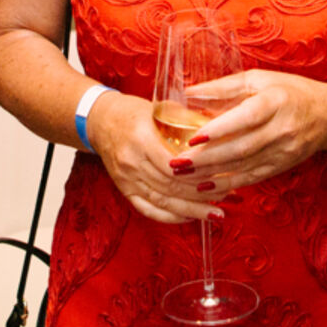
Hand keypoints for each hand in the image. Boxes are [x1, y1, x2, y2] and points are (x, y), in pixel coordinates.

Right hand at [86, 90, 223, 224]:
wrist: (100, 120)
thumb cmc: (133, 112)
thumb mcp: (159, 109)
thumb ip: (186, 121)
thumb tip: (219, 133)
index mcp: (141, 138)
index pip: (172, 165)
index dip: (197, 174)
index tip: (221, 175)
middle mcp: (131, 161)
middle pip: (170, 186)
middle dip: (201, 195)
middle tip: (226, 194)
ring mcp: (125, 179)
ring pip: (162, 202)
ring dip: (191, 210)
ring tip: (215, 213)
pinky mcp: (124, 189)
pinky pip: (148, 210)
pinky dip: (170, 217)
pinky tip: (189, 217)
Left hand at [170, 70, 326, 191]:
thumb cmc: (290, 91)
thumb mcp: (260, 79)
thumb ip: (224, 87)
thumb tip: (189, 92)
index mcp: (277, 101)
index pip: (247, 117)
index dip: (220, 129)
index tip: (193, 137)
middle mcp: (283, 129)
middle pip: (242, 147)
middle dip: (207, 158)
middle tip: (177, 163)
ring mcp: (284, 152)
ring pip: (244, 166)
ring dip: (211, 173)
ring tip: (183, 175)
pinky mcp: (282, 167)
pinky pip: (251, 178)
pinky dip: (227, 184)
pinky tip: (205, 186)